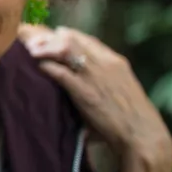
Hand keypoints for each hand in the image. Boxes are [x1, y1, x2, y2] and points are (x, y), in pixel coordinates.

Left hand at [19, 23, 171, 171]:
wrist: (143, 136)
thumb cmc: (129, 118)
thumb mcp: (118, 89)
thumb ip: (101, 78)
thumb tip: (78, 76)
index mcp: (114, 60)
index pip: (83, 37)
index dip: (61, 35)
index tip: (45, 36)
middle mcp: (105, 62)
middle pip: (69, 37)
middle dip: (46, 36)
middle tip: (28, 40)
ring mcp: (95, 75)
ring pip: (63, 48)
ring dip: (43, 47)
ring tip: (28, 50)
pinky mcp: (85, 92)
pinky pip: (61, 72)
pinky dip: (46, 66)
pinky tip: (37, 67)